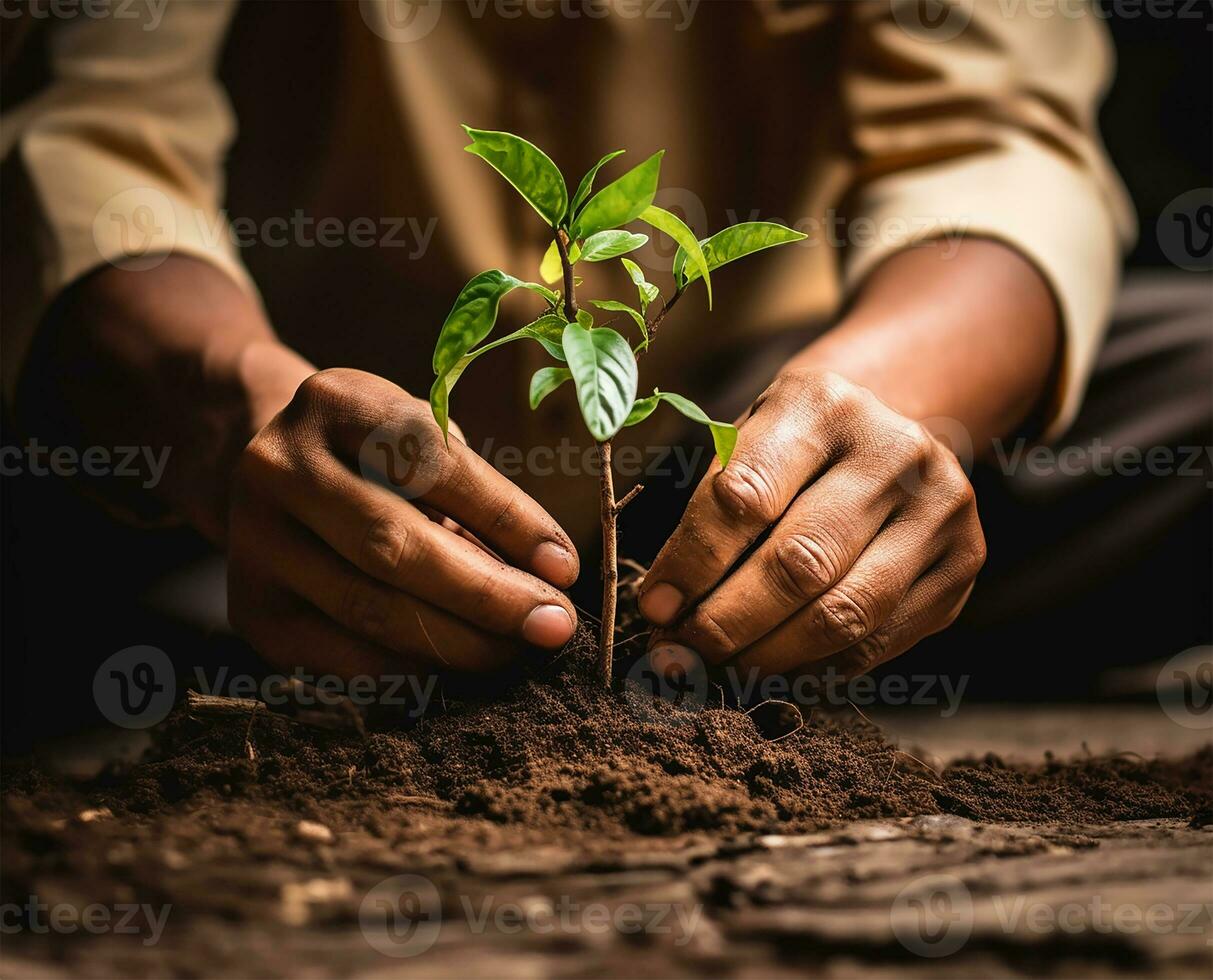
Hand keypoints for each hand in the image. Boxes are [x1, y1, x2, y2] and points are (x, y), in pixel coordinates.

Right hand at [228, 368, 578, 678]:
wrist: (269, 467)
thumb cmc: (378, 458)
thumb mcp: (421, 444)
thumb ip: (474, 500)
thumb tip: (544, 582)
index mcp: (338, 402)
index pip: (433, 465)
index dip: (507, 520)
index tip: (565, 567)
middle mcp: (280, 465)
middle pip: (392, 545)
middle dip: (487, 595)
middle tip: (554, 626)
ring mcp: (253, 539)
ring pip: (365, 607)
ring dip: (457, 642)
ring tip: (517, 650)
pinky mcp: (250, 607)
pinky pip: (339, 655)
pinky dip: (410, 669)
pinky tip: (458, 669)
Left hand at [639, 369, 984, 679]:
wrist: (891, 433)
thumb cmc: (795, 450)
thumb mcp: (747, 448)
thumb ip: (706, 519)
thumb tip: (663, 611)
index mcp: (822, 405)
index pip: (744, 497)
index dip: (692, 563)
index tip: (656, 608)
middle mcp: (894, 449)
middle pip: (799, 562)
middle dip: (728, 621)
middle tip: (684, 654)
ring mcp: (943, 505)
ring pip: (846, 611)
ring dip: (771, 655)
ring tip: (725, 668)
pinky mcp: (965, 559)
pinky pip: (883, 638)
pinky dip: (822, 666)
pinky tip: (782, 667)